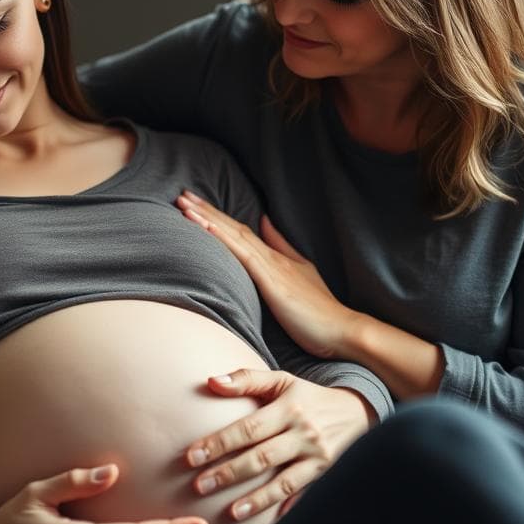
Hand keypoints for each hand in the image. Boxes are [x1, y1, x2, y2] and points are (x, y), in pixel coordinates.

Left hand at [177, 190, 360, 359]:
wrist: (342, 329)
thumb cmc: (320, 310)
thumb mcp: (301, 271)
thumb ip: (281, 246)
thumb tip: (265, 221)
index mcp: (275, 256)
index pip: (240, 230)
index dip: (216, 215)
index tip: (195, 203)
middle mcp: (270, 256)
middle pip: (232, 227)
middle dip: (205, 210)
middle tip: (181, 194)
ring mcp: (271, 266)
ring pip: (233, 236)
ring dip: (207, 218)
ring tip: (184, 204)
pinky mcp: (271, 281)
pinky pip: (241, 254)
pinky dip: (222, 238)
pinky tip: (205, 226)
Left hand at [184, 369, 371, 523]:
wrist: (358, 411)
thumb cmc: (308, 397)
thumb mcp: (281, 381)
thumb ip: (246, 379)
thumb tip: (210, 382)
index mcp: (288, 409)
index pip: (248, 428)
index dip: (219, 443)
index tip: (192, 456)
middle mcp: (303, 434)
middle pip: (261, 457)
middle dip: (228, 474)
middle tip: (199, 486)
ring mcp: (318, 457)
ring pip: (283, 482)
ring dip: (256, 500)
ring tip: (231, 513)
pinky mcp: (327, 475)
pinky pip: (304, 495)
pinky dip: (288, 509)